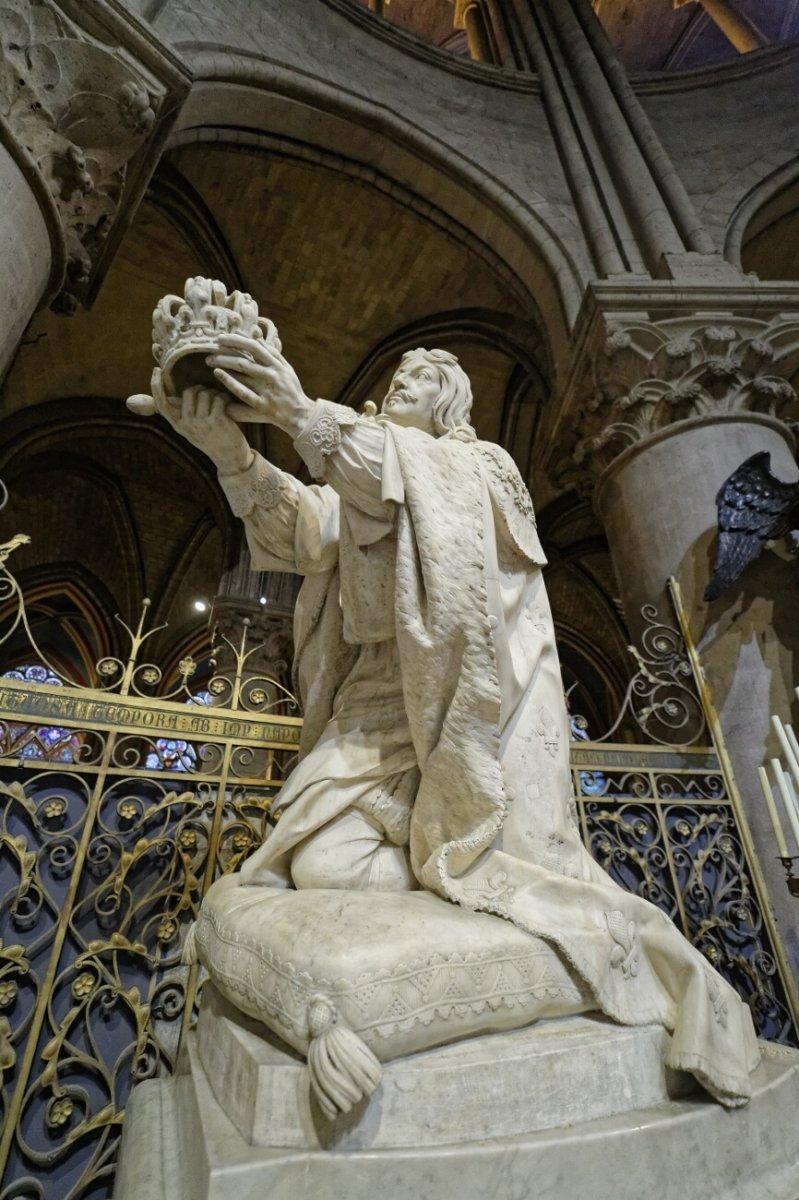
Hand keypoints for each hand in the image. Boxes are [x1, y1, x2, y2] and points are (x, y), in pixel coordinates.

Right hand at [129, 370, 253, 473]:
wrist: (230, 459)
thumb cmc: (211, 439)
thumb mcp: (191, 429)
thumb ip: (182, 413)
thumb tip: (171, 394)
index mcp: (178, 425)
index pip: (162, 403)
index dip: (156, 385)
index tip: (156, 370)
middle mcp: (187, 424)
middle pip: (189, 392)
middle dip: (201, 389)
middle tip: (210, 397)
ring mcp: (201, 423)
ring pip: (205, 393)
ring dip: (215, 394)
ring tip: (220, 403)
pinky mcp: (217, 421)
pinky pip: (218, 398)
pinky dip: (224, 398)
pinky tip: (227, 405)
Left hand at [207, 334, 312, 437]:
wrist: (301, 415)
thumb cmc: (292, 391)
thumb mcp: (287, 369)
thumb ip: (273, 353)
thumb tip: (257, 338)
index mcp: (278, 365)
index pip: (254, 347)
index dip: (237, 340)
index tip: (221, 338)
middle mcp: (272, 375)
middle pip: (245, 358)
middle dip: (226, 351)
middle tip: (210, 349)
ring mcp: (267, 390)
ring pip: (243, 371)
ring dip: (224, 363)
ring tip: (209, 360)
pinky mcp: (262, 405)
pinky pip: (243, 392)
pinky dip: (230, 381)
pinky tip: (218, 374)